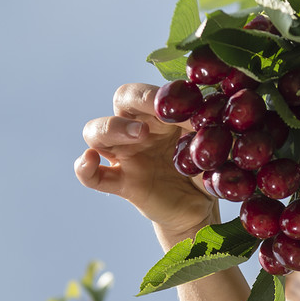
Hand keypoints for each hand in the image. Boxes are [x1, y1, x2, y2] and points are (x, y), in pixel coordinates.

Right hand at [75, 83, 217, 241]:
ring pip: (97, 132)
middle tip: (159, 112)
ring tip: (139, 134)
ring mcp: (125, 155)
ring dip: (113, 127)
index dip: (162, 94)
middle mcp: (138, 129)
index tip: (185, 103)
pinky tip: (90, 160)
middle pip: (122, 100)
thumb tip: (215, 117)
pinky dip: (84, 168)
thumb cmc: (206, 171)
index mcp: (161, 114)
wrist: (200, 209)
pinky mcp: (121, 182)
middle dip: (138, 100)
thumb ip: (213, 132)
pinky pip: (92, 176)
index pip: (153, 91)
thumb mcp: (215, 149)